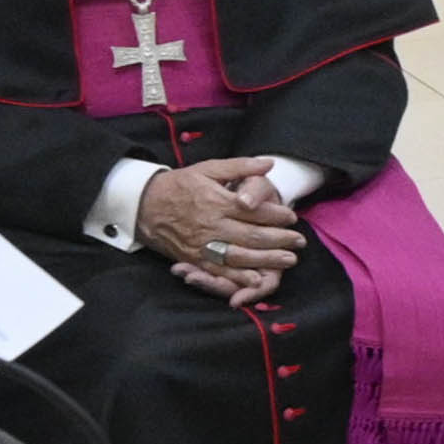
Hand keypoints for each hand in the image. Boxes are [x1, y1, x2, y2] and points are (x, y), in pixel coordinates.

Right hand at [131, 158, 306, 303]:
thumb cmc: (179, 184)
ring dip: (267, 260)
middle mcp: (212, 225)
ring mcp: (202, 244)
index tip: (293, 217)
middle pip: (252, 235)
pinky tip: (256, 280)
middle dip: (280, 239)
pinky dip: (238, 277)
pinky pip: (218, 271)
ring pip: (240, 256)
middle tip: (300, 241)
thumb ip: (239, 166)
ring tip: (289, 260)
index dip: (277, 215)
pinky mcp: (193, 259)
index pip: (255, 211)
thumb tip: (269, 163)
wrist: (143, 204)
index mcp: (217, 201)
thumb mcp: (207, 168)